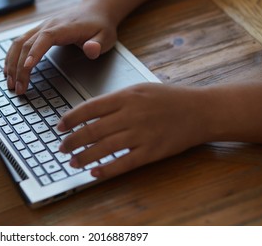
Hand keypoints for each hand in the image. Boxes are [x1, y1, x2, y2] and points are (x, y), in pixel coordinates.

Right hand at [4, 2, 117, 94]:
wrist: (95, 9)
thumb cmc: (100, 25)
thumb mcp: (106, 37)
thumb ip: (98, 45)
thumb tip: (91, 50)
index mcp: (65, 27)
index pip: (45, 38)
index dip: (34, 52)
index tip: (26, 69)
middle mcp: (49, 25)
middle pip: (27, 44)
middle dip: (19, 68)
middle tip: (18, 89)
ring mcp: (41, 27)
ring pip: (18, 43)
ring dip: (11, 63)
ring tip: (10, 83)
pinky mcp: (38, 32)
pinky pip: (19, 43)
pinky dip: (11, 57)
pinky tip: (9, 70)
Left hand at [57, 83, 210, 177]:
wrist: (201, 110)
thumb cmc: (169, 98)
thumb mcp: (141, 90)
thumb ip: (116, 100)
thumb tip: (90, 114)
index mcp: (126, 96)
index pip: (89, 108)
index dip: (71, 118)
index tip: (59, 127)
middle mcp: (131, 114)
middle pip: (93, 130)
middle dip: (72, 140)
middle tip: (61, 148)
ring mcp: (142, 134)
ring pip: (104, 148)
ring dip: (84, 156)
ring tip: (72, 162)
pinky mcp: (152, 151)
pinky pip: (124, 163)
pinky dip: (106, 169)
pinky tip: (93, 173)